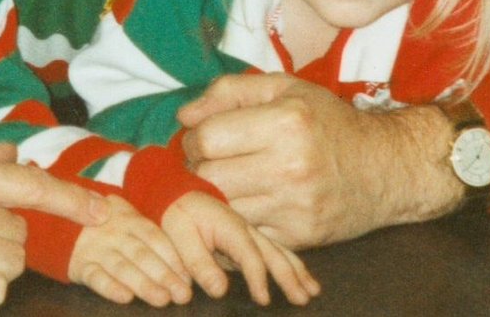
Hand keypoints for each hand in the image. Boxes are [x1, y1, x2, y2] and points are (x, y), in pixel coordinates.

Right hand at [68, 195, 192, 306]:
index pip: (155, 237)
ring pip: (122, 267)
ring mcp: (94, 248)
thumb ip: (147, 236)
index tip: (189, 278)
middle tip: (183, 295)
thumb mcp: (123, 219)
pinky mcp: (78, 264)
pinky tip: (126, 298)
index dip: (173, 258)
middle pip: (142, 254)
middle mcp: (113, 232)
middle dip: (165, 275)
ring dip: (144, 284)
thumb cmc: (102, 224)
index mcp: (128, 218)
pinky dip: (110, 288)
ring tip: (162, 300)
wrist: (55, 219)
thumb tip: (183, 268)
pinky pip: (95, 277)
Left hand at [160, 191, 319, 305]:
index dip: (258, 278)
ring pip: (279, 250)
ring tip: (313, 291)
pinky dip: (291, 262)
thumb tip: (219, 291)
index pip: (249, 256)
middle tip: (303, 298)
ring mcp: (250, 230)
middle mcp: (245, 227)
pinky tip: (303, 276)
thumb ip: (198, 262)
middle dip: (290, 276)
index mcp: (230, 226)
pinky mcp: (248, 235)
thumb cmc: (176, 212)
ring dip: (297, 270)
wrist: (176, 190)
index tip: (264, 300)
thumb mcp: (179, 234)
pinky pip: (275, 249)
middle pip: (273, 253)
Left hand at [177, 73, 461, 247]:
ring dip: (215, 197)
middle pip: (208, 177)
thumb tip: (183, 117)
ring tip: (226, 181)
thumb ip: (229, 92)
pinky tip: (246, 203)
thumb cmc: (328, 122)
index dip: (194, 138)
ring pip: (222, 209)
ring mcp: (295, 207)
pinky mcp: (299, 237)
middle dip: (197, 169)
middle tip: (208, 162)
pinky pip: (245, 233)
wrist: (386, 168)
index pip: (207, 138)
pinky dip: (238, 220)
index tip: (203, 139)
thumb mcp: (284, 89)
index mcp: (285, 123)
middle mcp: (291, 167)